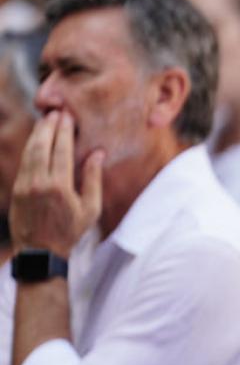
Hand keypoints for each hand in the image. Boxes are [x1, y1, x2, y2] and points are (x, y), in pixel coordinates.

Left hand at [9, 110, 103, 256]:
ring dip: (37, 134)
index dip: (64, 131)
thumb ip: (93, 179)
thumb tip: (97, 153)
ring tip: (45, 121)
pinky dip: (30, 148)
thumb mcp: (90, 209)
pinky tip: (36, 141)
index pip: (61, 150)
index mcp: (59, 187)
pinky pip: (23, 162)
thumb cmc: (70, 231)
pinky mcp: (16, 189)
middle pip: (42, 145)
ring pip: (29, 152)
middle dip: (48, 127)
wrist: (40, 251)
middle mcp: (39, 183)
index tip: (67, 116)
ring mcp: (24, 185)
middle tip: (55, 112)